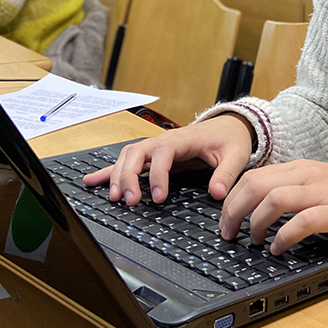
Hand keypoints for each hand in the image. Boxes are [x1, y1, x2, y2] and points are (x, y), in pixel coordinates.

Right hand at [83, 113, 254, 204]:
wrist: (228, 126)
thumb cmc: (229, 140)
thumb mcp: (235, 155)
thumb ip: (226, 174)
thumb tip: (217, 193)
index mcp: (183, 139)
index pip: (162, 153)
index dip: (157, 175)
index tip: (158, 198)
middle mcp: (164, 140)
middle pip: (137, 153)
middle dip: (129, 176)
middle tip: (130, 201)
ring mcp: (155, 146)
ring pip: (127, 156)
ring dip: (118, 175)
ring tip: (114, 198)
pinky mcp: (152, 154)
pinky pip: (126, 160)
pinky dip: (108, 171)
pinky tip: (92, 181)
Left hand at [219, 159, 327, 255]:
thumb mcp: (318, 182)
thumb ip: (292, 188)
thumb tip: (259, 206)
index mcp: (299, 168)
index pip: (253, 176)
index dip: (232, 198)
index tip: (224, 218)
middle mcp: (306, 176)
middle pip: (256, 185)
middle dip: (234, 210)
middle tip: (228, 232)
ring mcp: (321, 192)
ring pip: (273, 200)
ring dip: (255, 223)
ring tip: (252, 241)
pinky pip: (300, 222)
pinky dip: (283, 237)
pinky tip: (278, 249)